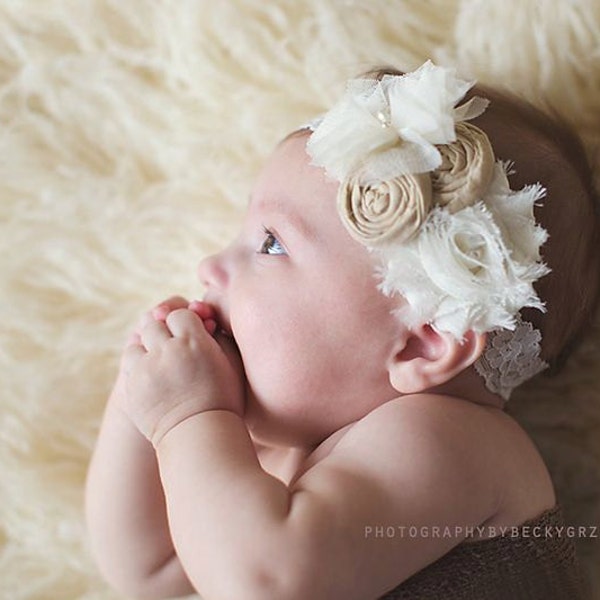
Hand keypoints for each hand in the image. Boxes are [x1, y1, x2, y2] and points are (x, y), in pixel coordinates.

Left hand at [120, 302, 245, 445]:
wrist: (200, 436)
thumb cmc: (223, 398)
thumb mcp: (231, 362)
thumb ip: (219, 335)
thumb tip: (206, 321)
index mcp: (193, 342)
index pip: (180, 313)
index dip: (187, 322)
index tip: (194, 334)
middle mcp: (166, 351)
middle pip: (155, 323)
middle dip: (165, 330)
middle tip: (176, 345)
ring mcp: (145, 369)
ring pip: (138, 340)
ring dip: (148, 345)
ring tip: (162, 359)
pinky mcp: (131, 386)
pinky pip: (129, 362)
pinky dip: (139, 363)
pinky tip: (153, 373)